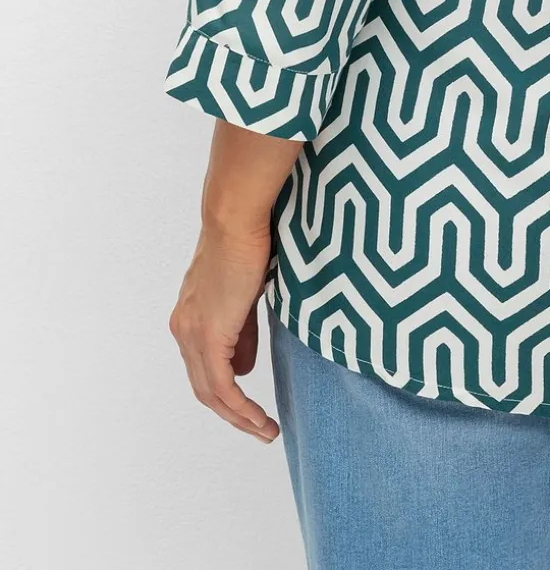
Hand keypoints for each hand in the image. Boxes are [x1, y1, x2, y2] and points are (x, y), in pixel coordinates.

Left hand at [168, 220, 279, 441]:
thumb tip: (245, 366)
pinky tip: (260, 419)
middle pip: (205, 388)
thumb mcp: (244, 293)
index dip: (227, 392)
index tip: (251, 408)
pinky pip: (222, 386)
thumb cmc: (246, 242)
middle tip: (261, 429)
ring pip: (211, 393)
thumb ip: (242, 331)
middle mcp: (184, 329)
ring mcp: (192, 334)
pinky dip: (241, 408)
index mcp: (190, 317)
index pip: (205, 366)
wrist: (236, 219)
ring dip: (240, 417)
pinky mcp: (208, 336)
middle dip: (233, 414)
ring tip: (266, 430)